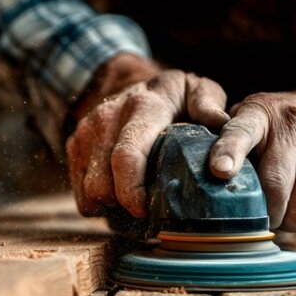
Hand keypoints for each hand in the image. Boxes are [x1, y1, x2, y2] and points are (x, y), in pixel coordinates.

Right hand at [67, 54, 229, 217]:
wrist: (134, 82)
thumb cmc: (174, 96)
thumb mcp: (198, 91)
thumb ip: (209, 105)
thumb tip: (221, 126)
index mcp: (142, 107)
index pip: (126, 156)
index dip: (132, 192)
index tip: (146, 210)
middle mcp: (107, 117)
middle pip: (101, 183)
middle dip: (122, 207)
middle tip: (147, 213)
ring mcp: (86, 131)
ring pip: (88, 190)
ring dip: (110, 206)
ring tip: (135, 204)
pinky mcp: (74, 144)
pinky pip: (80, 190)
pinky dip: (99, 202)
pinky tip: (120, 195)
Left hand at [208, 56, 295, 232]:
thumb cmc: (285, 124)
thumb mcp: (255, 116)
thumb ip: (229, 141)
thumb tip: (198, 180)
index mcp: (262, 115)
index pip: (241, 133)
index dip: (229, 152)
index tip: (220, 170)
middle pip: (275, 187)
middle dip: (265, 211)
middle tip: (263, 214)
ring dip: (290, 221)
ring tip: (288, 204)